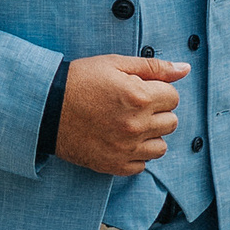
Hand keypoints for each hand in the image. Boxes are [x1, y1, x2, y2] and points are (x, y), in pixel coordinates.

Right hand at [53, 55, 189, 175]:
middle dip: (157, 112)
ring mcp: (127, 148)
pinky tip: (119, 140)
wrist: (44, 108)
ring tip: (127, 124)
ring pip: (161, 146)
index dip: (158, 91)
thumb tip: (184, 69)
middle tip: (133, 106)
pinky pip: (142, 165)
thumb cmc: (79, 81)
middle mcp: (136, 125)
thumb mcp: (114, 64)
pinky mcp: (115, 165)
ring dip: (150, 135)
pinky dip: (135, 154)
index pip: (174, 97)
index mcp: (139, 97)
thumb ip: (153, 67)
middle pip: (171, 122)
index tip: (141, 90)